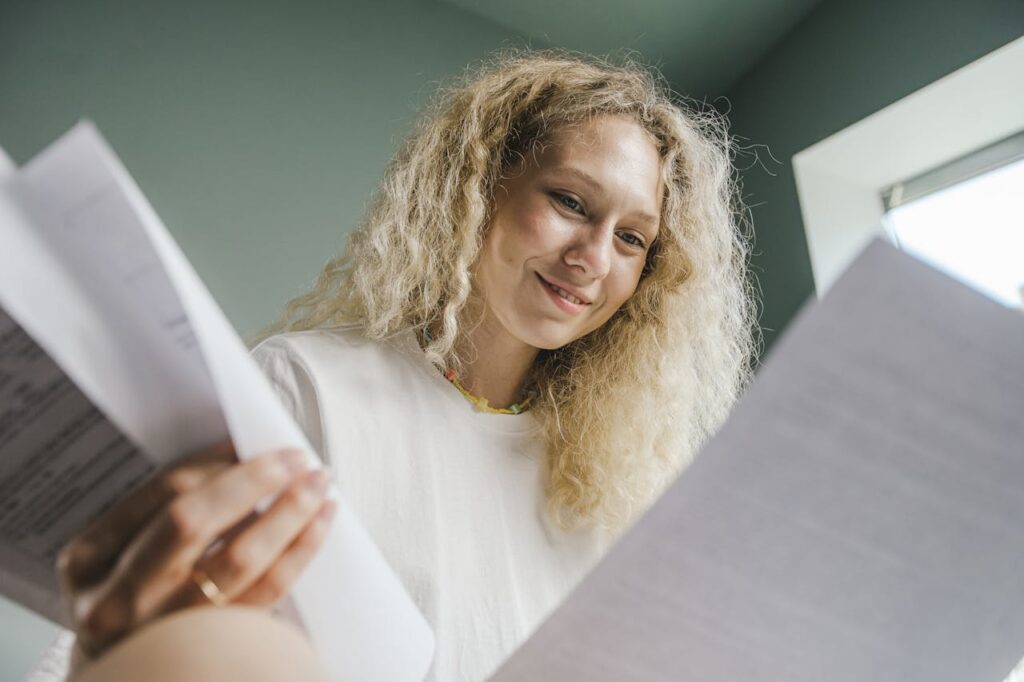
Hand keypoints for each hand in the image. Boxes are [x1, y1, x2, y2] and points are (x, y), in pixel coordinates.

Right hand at [57, 441, 336, 658]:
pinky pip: (267, 593)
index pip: (160, 493)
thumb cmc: (123, 603)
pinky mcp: (210, 645)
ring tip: (318, 488)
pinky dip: (299, 552)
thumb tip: (237, 460)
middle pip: (193, 521)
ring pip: (239, 559)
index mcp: (90, 560)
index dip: (214, 462)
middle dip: (252, 481)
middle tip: (294, 459)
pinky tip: (316, 527)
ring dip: (288, 513)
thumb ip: (157, 513)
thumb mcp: (110, 558)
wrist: (128, 675)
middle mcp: (121, 597)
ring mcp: (164, 626)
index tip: (248, 442)